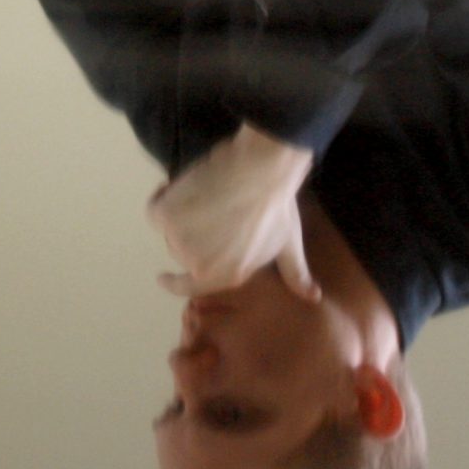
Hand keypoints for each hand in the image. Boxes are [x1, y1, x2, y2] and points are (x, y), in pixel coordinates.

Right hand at [147, 123, 320, 300]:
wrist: (260, 170)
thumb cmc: (277, 207)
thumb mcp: (289, 244)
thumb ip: (295, 274)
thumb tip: (313, 298)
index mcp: (226, 275)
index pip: (191, 287)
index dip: (176, 282)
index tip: (164, 277)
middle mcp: (198, 265)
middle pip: (183, 250)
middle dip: (194, 233)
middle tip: (215, 210)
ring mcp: (179, 241)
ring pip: (171, 228)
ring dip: (181, 213)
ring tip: (206, 195)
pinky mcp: (166, 215)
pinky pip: (155, 209)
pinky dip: (163, 197)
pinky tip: (177, 187)